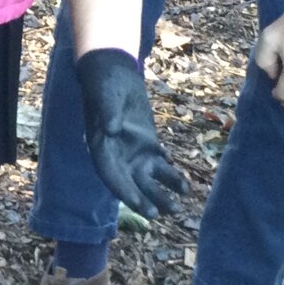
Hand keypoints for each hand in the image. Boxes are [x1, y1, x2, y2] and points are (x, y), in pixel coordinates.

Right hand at [76, 48, 186, 215]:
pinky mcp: (147, 141)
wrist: (113, 70)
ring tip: (180, 205)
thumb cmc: (105, 82)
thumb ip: (108, 112)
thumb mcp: (105, 94)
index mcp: (101, 146)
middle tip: (161, 214)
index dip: (125, 191)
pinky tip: (182, 183)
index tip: (140, 206)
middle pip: (131, 182)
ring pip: (148, 177)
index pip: (112, 175)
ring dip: (162, 191)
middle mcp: (117, 154)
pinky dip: (170, 173)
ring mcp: (133, 149)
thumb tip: (112, 130)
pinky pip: (159, 162)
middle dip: (145, 198)